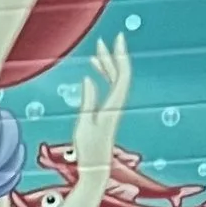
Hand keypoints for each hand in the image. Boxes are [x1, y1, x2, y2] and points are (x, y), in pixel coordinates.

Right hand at [67, 32, 132, 178]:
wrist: (96, 167)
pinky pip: (109, 88)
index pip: (121, 74)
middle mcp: (117, 104)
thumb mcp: (84, 124)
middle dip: (112, 56)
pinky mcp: (108, 112)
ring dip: (107, 66)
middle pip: (119, 74)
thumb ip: (88, 101)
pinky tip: (94, 72)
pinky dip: (103, 77)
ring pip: (114, 81)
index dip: (120, 56)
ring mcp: (113, 108)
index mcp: (113, 105)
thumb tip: (88, 79)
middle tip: (103, 41)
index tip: (117, 39)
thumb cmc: (89, 149)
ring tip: (97, 53)